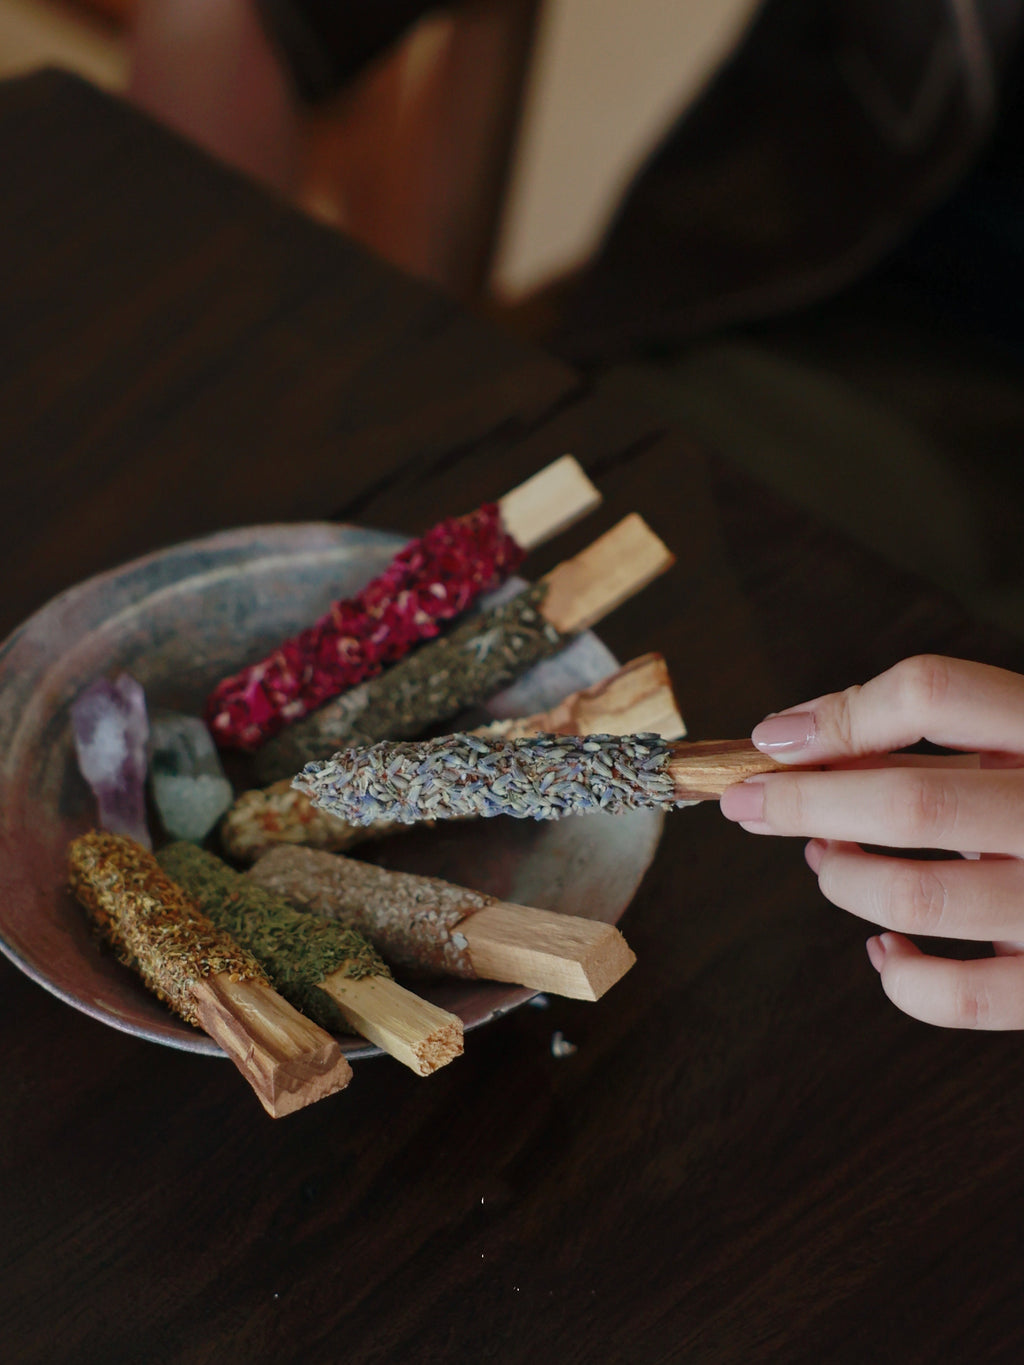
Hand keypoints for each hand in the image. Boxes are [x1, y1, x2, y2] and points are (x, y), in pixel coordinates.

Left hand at [719, 655, 1023, 1028]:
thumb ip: (945, 733)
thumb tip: (796, 740)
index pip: (935, 693)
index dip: (840, 715)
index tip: (775, 739)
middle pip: (910, 799)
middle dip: (803, 803)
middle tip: (750, 804)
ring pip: (917, 895)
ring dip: (843, 880)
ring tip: (828, 865)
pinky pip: (958, 995)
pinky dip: (898, 977)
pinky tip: (885, 948)